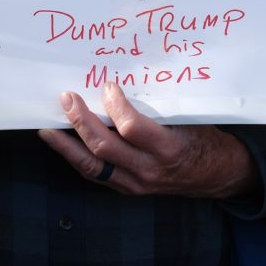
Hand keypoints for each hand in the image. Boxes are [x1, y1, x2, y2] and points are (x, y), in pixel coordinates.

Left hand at [39, 81, 258, 199]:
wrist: (217, 174)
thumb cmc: (205, 139)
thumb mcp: (190, 118)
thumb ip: (160, 105)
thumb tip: (128, 76)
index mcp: (168, 148)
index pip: (132, 128)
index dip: (115, 106)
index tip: (108, 85)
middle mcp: (149, 170)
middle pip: (105, 148)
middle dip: (80, 121)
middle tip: (67, 98)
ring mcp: (137, 184)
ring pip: (93, 167)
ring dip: (67, 146)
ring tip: (47, 129)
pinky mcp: (129, 189)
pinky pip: (97, 175)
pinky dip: (77, 159)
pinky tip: (63, 145)